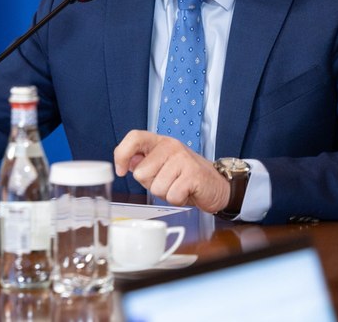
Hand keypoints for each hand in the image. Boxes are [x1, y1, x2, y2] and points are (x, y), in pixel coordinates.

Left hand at [113, 130, 229, 213]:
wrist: (216, 185)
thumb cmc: (185, 176)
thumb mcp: (161, 165)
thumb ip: (143, 162)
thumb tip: (125, 162)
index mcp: (159, 142)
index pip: (134, 137)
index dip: (122, 154)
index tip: (121, 171)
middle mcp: (171, 146)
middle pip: (141, 173)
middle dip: (151, 184)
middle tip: (168, 181)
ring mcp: (182, 159)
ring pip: (156, 187)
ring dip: (165, 193)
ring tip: (178, 186)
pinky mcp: (193, 174)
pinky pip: (171, 196)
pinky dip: (177, 200)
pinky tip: (186, 192)